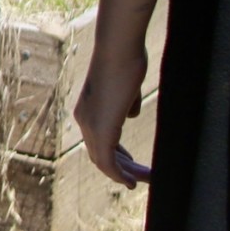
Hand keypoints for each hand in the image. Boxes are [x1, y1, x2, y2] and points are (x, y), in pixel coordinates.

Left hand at [73, 43, 153, 187]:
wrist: (118, 48)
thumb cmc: (125, 61)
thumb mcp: (125, 87)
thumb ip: (125, 103)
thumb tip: (129, 115)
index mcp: (87, 109)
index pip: (97, 140)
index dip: (116, 154)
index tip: (132, 163)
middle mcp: (83, 119)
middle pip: (99, 154)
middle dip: (123, 168)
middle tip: (143, 177)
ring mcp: (90, 124)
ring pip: (104, 161)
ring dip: (125, 174)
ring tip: (145, 180)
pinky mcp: (102, 128)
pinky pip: (107, 162)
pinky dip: (119, 175)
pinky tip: (132, 182)